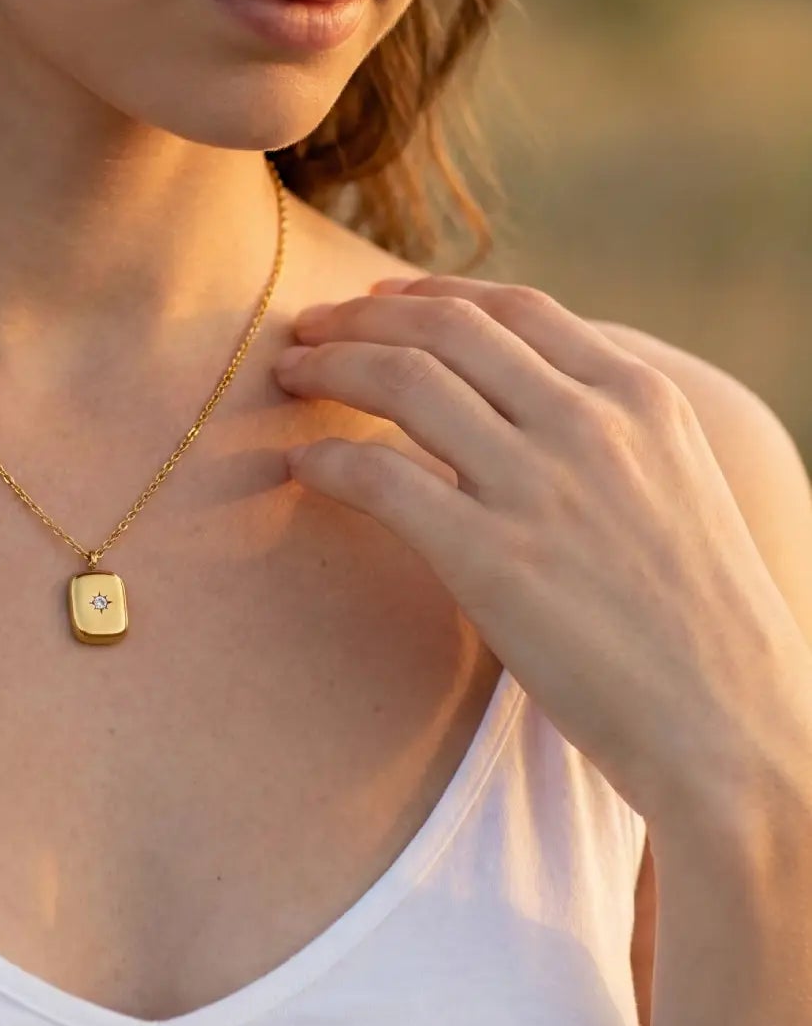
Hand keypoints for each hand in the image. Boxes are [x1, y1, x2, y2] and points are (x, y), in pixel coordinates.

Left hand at [272, 273, 811, 831]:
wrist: (736, 733)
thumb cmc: (697, 620)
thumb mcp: (673, 482)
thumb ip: (601, 423)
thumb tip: (508, 388)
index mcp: (640, 398)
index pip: (512, 307)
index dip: (428, 292)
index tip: (375, 298)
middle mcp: (591, 424)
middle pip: (444, 328)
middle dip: (359, 317)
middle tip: (307, 328)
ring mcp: (540, 488)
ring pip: (402, 380)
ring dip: (329, 367)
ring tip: (289, 375)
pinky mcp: (492, 559)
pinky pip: (379, 477)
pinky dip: (325, 461)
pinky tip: (300, 466)